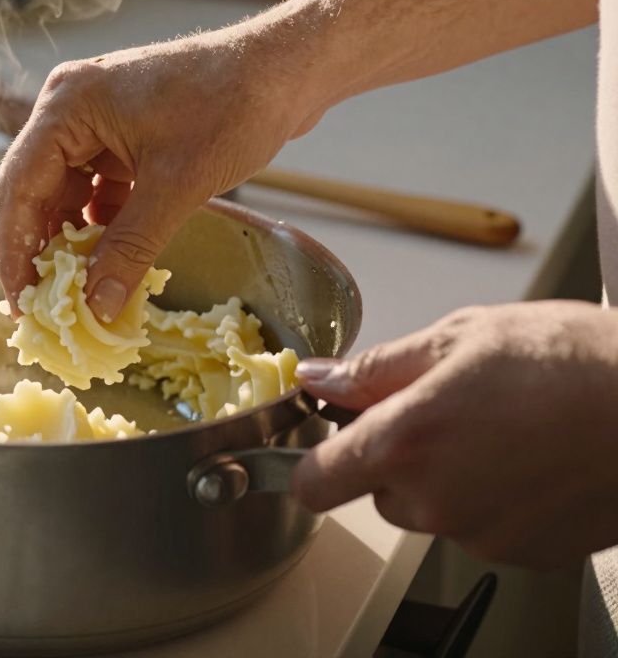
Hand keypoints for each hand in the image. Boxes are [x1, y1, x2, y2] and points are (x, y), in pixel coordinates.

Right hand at [0, 29, 324, 320]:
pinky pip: (94, 186)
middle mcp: (70, 108)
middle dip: (39, 248)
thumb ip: (130, 249)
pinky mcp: (122, 133)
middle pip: (34, 190)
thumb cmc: (233, 107)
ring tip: (75, 292)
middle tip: (43, 306)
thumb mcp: (177, 186)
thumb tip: (96, 308)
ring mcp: (96, 120)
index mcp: (68, 106)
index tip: (20, 301)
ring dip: (70, 240)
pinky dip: (98, 224)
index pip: (18, 186)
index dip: (14, 248)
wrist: (288, 69)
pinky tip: (108, 261)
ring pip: (64, 192)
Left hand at [293, 301, 617, 568]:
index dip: (317, 460)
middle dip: (400, 456)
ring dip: (451, 477)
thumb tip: (323, 379)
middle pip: (379, 492)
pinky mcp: (526, 554)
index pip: (315, 482)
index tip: (332, 438)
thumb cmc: (577, 363)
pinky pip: (485, 527)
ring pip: (434, 510)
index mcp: (404, 443)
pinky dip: (497, 499)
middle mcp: (434, 502)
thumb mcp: (462, 337)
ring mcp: (482, 536)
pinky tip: (535, 458)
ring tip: (507, 427)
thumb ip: (378, 368)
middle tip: (452, 408)